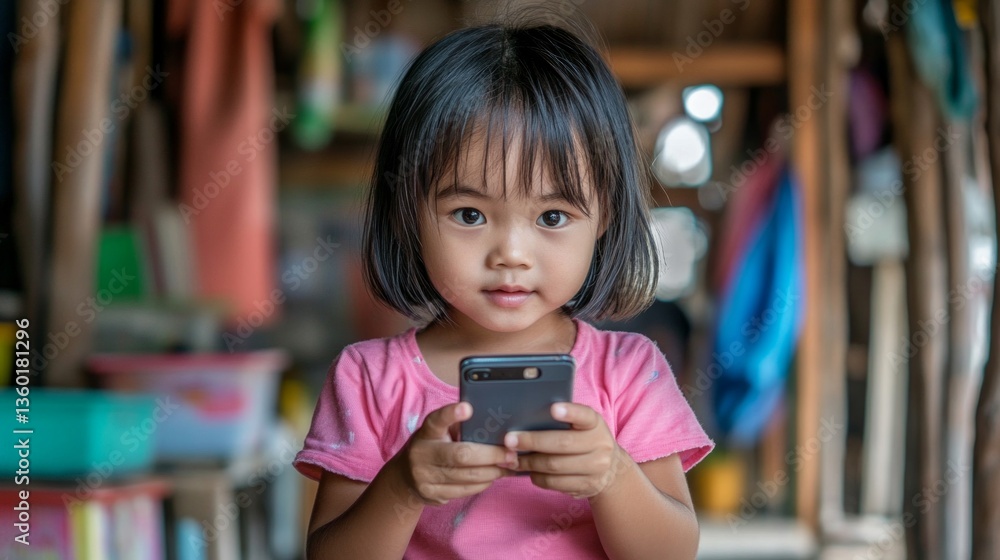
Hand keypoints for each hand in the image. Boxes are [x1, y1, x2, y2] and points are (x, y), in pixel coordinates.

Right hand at [392, 402, 516, 505]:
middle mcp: (422, 453)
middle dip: (491, 455)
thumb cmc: (433, 447)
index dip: (451, 414)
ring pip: (467, 476)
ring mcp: (425, 477)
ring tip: (508, 466)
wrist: (405, 478)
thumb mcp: (440, 432)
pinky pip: (465, 490)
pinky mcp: (432, 494)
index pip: (437, 420)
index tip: (467, 408)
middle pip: (461, 455)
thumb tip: (496, 427)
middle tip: (511, 454)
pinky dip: (484, 483)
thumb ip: (460, 427)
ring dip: (493, 472)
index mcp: (426, 432)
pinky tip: (493, 476)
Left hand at [504, 403, 630, 499]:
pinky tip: (530, 471)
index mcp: (596, 424)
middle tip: (510, 440)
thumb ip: (565, 421)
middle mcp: (600, 445)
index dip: (570, 412)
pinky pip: (555, 483)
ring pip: (555, 466)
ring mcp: (595, 468)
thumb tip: (527, 420)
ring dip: (530, 462)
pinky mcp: (586, 486)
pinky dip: (538, 477)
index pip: (585, 416)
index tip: (553, 409)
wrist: (611, 471)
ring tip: (514, 459)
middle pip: (562, 443)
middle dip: (532, 441)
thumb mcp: (583, 427)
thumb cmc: (586, 441)